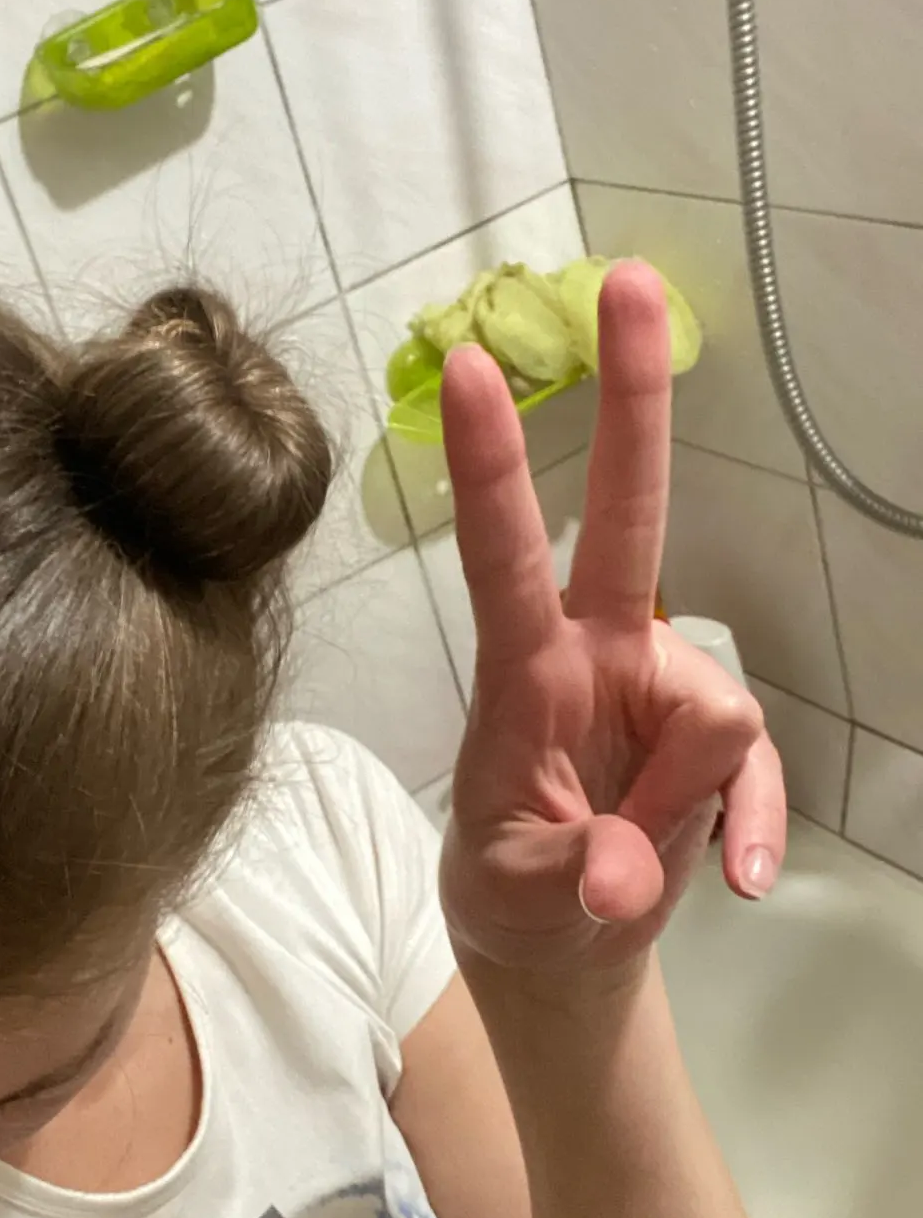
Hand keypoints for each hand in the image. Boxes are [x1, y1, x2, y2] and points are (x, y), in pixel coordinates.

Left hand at [437, 261, 784, 984]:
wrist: (562, 939)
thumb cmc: (516, 892)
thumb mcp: (524, 899)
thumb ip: (577, 879)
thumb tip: (630, 873)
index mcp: (526, 673)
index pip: (503, 556)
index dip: (492, 466)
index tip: (464, 369)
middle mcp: (600, 654)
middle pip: (628, 517)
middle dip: (634, 402)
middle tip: (628, 278)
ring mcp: (662, 689)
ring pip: (719, 713)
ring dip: (689, 808)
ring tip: (634, 873)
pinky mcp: (712, 740)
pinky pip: (755, 772)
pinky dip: (753, 828)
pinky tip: (743, 881)